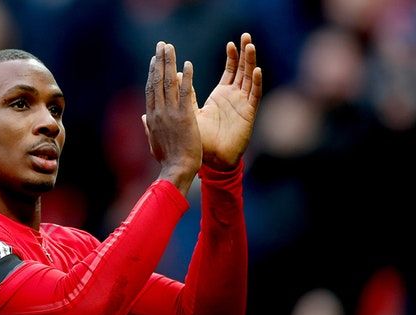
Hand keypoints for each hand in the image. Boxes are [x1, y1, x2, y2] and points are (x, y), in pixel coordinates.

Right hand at [144, 41, 200, 195]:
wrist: (176, 169)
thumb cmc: (167, 160)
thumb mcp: (154, 142)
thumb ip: (148, 127)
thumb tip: (143, 117)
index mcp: (151, 118)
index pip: (151, 90)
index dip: (152, 73)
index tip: (154, 59)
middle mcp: (158, 112)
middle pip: (157, 81)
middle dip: (159, 61)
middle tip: (161, 45)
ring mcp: (170, 113)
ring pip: (168, 83)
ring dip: (169, 62)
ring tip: (170, 47)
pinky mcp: (184, 117)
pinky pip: (185, 93)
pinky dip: (186, 78)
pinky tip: (188, 64)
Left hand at [196, 33, 262, 169]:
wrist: (209, 160)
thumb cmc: (199, 140)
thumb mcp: (190, 113)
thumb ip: (186, 95)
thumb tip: (175, 76)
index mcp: (220, 96)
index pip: (229, 71)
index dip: (231, 57)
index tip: (230, 43)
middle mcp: (234, 98)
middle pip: (242, 71)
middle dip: (244, 54)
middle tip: (245, 36)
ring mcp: (242, 105)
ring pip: (248, 79)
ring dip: (250, 63)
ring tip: (251, 46)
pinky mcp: (247, 114)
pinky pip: (253, 96)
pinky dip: (255, 83)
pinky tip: (257, 70)